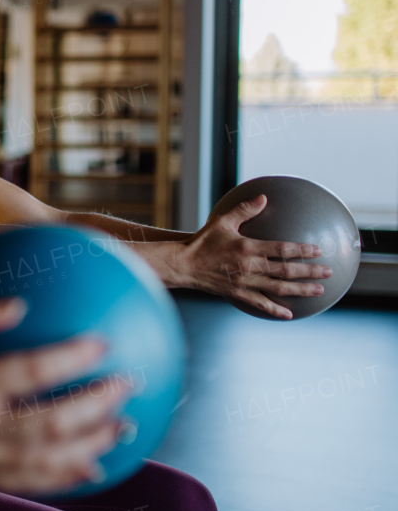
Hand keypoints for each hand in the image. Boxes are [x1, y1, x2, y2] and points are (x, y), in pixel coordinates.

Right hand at [0, 290, 129, 495]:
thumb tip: (18, 305)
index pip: (27, 374)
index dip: (70, 360)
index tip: (103, 344)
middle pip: (48, 424)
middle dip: (95, 407)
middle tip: (127, 385)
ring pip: (45, 460)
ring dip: (91, 445)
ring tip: (125, 425)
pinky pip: (27, 482)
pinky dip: (64, 476)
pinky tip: (93, 466)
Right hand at [177, 195, 330, 318]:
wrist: (183, 265)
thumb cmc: (202, 241)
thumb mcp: (222, 221)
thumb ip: (244, 209)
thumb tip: (263, 197)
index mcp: (248, 247)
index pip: (282, 249)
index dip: (302, 250)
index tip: (318, 251)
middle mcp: (250, 267)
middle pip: (287, 271)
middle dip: (310, 271)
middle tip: (328, 272)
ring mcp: (245, 282)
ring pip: (279, 288)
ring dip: (301, 289)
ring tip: (318, 290)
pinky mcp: (237, 293)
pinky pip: (260, 303)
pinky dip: (275, 310)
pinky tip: (289, 314)